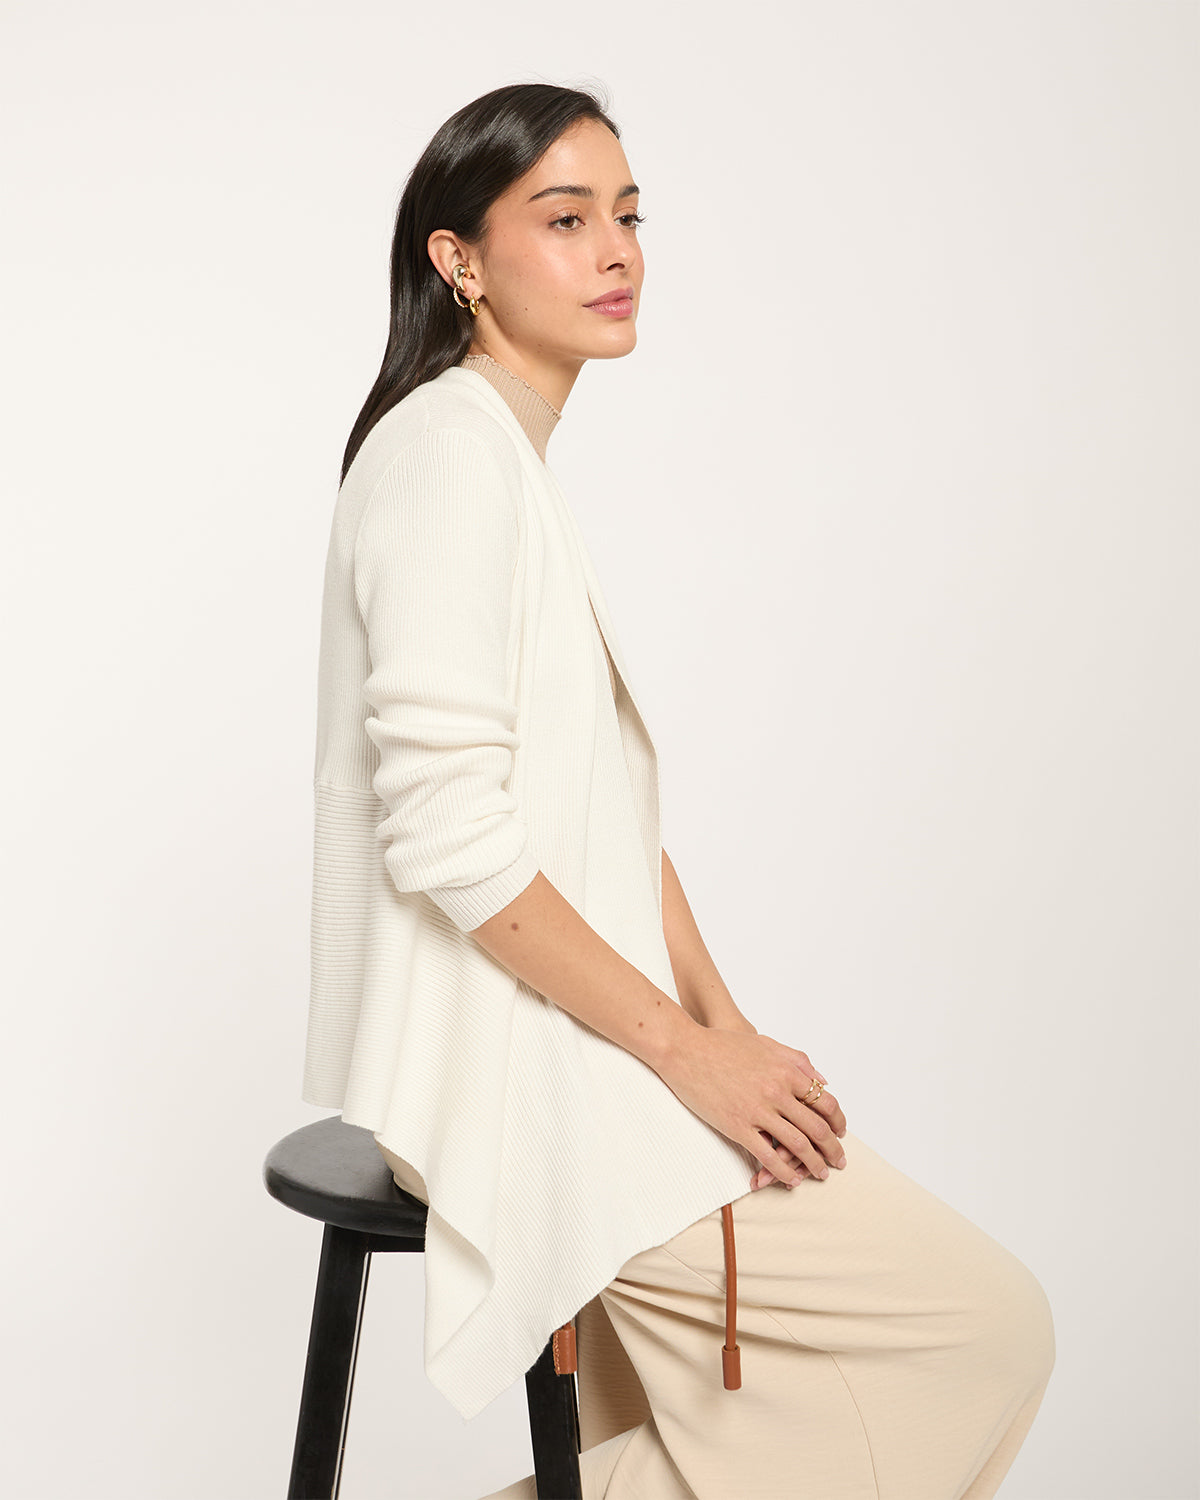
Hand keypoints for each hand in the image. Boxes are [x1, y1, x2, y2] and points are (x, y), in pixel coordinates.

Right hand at [658, 1025, 846, 1186]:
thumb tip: (823, 1081)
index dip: (837, 1121)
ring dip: (814, 1164)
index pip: (824, 1102)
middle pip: (816, 1128)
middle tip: (838, 1161)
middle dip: (832, 1149)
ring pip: (797, 1145)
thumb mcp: (766, 1043)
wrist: (686, 1050)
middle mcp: (777, 1092)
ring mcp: (758, 1111)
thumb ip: (797, 1060)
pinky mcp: (738, 1127)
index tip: (840, 1132)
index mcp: (786, 1071)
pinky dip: (784, 1172)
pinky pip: (768, 1156)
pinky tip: (791, 1180)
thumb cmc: (722, 1044)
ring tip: (821, 1174)